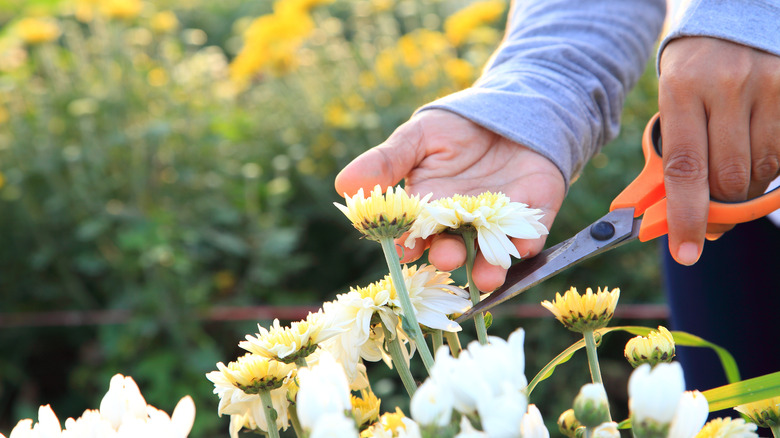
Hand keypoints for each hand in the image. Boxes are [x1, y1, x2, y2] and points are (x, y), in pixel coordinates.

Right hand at [335, 109, 565, 291]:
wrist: (508, 109)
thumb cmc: (456, 128)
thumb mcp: (417, 137)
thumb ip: (386, 162)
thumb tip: (343, 184)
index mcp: (428, 211)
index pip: (414, 235)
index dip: (408, 244)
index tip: (403, 249)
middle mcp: (461, 225)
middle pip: (453, 248)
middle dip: (448, 256)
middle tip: (446, 257)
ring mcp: (498, 223)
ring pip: (491, 254)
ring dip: (488, 268)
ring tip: (486, 277)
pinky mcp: (533, 214)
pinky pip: (530, 235)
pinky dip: (526, 243)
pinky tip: (523, 247)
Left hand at [659, 36, 779, 264]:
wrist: (733, 22)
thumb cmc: (694, 73)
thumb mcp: (672, 104)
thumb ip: (673, 155)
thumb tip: (667, 213)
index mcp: (682, 91)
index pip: (684, 169)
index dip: (685, 217)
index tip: (685, 252)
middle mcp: (725, 87)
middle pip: (727, 178)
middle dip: (717, 209)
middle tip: (710, 219)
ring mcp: (765, 87)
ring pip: (760, 171)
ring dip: (745, 191)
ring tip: (731, 177)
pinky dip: (769, 171)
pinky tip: (754, 157)